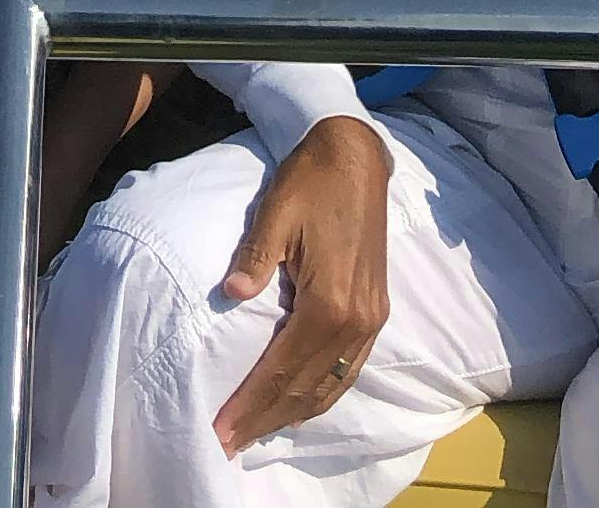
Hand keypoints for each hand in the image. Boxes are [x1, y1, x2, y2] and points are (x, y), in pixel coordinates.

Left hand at [212, 117, 391, 455]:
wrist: (356, 156)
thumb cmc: (310, 181)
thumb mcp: (275, 214)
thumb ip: (254, 260)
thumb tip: (230, 296)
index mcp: (329, 301)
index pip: (282, 368)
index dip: (251, 401)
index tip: (222, 429)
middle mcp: (355, 320)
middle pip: (306, 386)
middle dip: (267, 417)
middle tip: (232, 443)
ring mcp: (371, 319)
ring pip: (331, 384)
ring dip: (295, 412)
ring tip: (260, 431)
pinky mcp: (376, 311)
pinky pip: (350, 368)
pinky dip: (326, 392)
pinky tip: (305, 404)